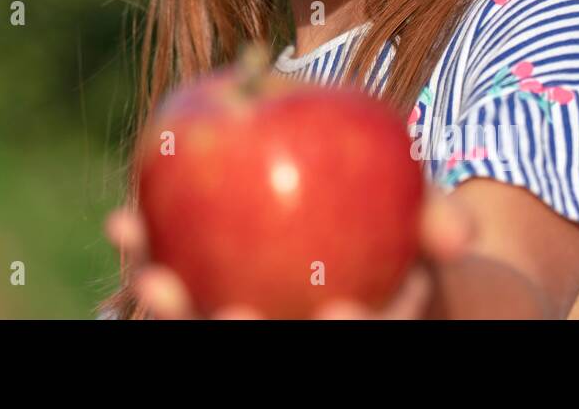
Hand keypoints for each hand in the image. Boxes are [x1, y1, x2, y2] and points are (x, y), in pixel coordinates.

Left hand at [103, 185, 474, 318]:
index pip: (352, 346)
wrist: (361, 240)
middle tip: (219, 311)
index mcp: (353, 329)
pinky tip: (123, 220)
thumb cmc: (399, 228)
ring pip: (210, 335)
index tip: (337, 313)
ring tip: (148, 274)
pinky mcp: (206, 306)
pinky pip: (176, 294)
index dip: (346, 339)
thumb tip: (455, 233)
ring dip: (176, 315)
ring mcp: (245, 322)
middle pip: (260, 358)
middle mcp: (298, 338)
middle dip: (230, 339)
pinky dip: (149, 258)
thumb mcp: (427, 221)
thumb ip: (439, 221)